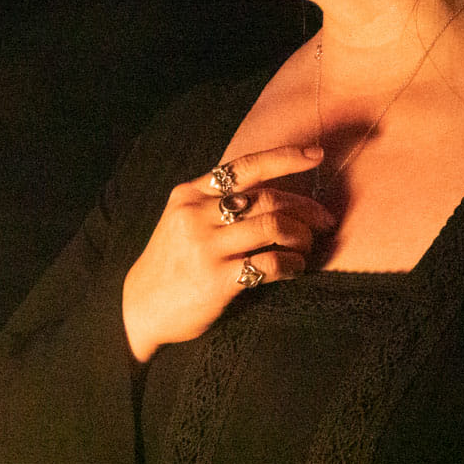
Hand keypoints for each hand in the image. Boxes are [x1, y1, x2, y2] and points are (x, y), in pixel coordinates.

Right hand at [122, 144, 331, 363]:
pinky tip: (296, 269)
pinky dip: (293, 264)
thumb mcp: (184, 218)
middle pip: (269, 198)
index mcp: (191, 193)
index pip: (247, 165)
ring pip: (275, 225)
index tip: (318, 154)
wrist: (138, 309)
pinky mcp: (217, 280)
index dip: (287, 157)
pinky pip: (271, 263)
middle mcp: (197, 215)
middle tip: (325, 220)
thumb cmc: (173, 260)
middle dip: (306, 208)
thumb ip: (218, 200)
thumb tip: (277, 188)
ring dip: (303, 236)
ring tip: (308, 247)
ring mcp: (206, 247)